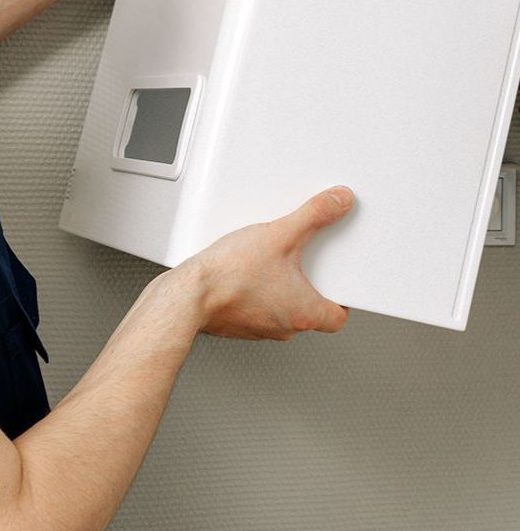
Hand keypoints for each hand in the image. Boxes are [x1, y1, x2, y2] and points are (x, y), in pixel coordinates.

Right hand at [174, 186, 353, 340]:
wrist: (188, 295)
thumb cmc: (230, 276)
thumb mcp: (280, 234)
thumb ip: (314, 215)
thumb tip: (339, 202)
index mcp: (305, 313)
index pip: (338, 316)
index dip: (342, 297)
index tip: (338, 280)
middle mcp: (285, 327)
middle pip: (309, 309)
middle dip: (307, 284)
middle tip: (300, 260)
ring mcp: (259, 329)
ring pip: (281, 309)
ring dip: (279, 288)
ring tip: (267, 261)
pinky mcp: (237, 324)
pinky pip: (256, 309)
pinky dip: (255, 292)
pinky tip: (243, 271)